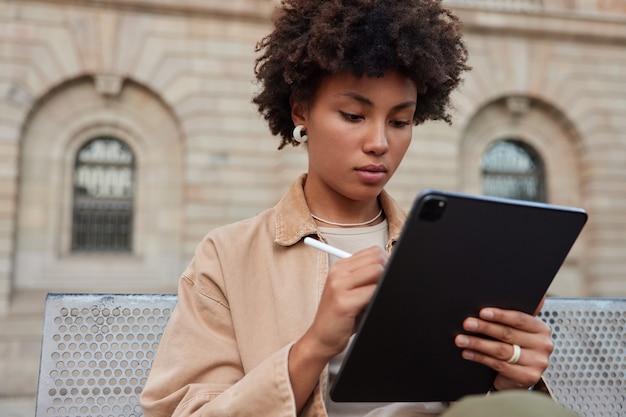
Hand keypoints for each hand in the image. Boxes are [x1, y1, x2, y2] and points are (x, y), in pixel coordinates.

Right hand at [288, 246, 387, 411]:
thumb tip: (390, 268)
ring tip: (375, 298)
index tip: (387, 275)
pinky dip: (377, 298)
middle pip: (377, 258)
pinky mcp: (344, 302)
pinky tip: (370, 307)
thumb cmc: (339, 316)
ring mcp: (339, 286)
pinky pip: (372, 292)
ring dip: (382, 284)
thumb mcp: (350, 291)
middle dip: (387, 272)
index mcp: (340, 267)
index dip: (386, 262)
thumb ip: (366, 277)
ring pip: (377, 272)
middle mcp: (338, 273)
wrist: (321, 338)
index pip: (373, 251)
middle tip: (383, 288)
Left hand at [454, 304, 552, 390]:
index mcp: (540, 328)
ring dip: (477, 343)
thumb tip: (485, 301)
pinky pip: (499, 365)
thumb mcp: (516, 332)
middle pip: (508, 334)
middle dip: (484, 327)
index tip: (482, 312)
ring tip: (461, 339)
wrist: (518, 377)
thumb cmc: (514, 347)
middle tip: (467, 324)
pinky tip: (467, 353)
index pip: (519, 319)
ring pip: (501, 350)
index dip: (500, 315)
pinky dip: (480, 357)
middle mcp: (543, 345)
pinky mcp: (528, 377)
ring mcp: (537, 362)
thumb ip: (508, 318)